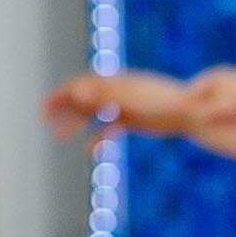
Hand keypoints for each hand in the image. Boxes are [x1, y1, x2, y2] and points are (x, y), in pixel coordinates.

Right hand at [42, 69, 190, 144]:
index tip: (45, 107)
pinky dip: (98, 138)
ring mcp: (124, 106)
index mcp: (114, 84)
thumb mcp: (131, 101)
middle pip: (83, 98)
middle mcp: (117, 92)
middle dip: (62, 108)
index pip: (80, 86)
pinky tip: (89, 153)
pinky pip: (110, 128)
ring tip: (58, 137)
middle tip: (43, 119)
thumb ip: (103, 95)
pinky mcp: (134, 119)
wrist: (192, 112)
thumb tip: (77, 92)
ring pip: (93, 114)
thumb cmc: (164, 104)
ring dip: (75, 124)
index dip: (61, 95)